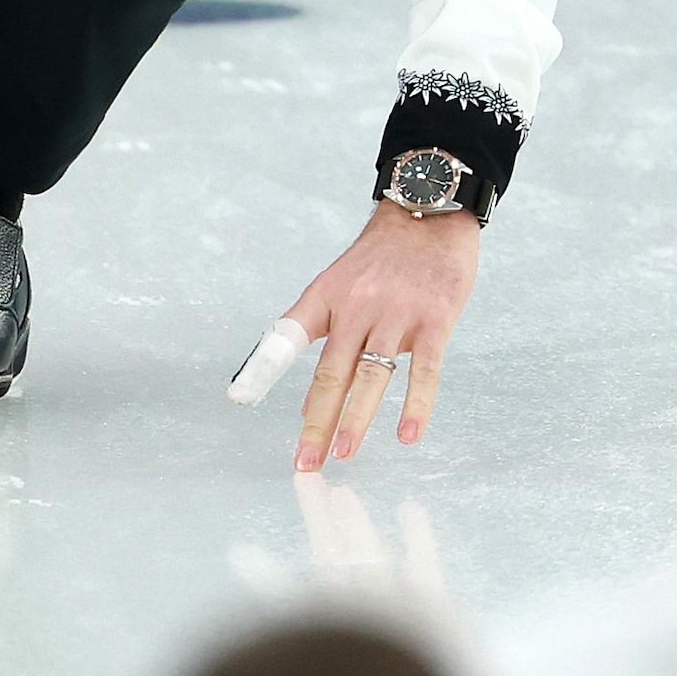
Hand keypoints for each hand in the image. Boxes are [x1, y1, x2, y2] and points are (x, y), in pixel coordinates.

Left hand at [237, 204, 480, 470]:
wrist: (430, 213)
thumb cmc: (381, 258)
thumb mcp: (336, 283)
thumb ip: (319, 335)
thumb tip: (308, 403)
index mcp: (325, 297)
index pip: (287, 337)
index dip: (264, 367)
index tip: (240, 399)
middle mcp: (357, 306)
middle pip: (332, 372)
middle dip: (316, 421)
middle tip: (305, 461)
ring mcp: (398, 314)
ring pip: (372, 375)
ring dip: (357, 418)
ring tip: (343, 453)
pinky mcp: (436, 320)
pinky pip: (425, 370)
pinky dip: (416, 405)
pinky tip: (407, 435)